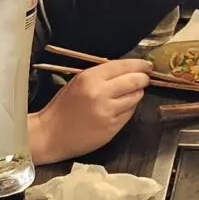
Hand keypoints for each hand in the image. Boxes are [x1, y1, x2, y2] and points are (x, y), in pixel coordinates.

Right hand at [31, 59, 152, 163]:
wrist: (51, 134)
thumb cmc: (63, 107)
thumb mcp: (77, 82)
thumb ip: (101, 75)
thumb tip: (128, 70)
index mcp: (90, 78)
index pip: (123, 66)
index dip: (139, 65)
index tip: (147, 65)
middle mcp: (100, 93)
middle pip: (134, 81)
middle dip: (143, 79)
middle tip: (145, 79)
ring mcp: (108, 112)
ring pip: (135, 98)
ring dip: (137, 94)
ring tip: (131, 93)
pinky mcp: (112, 128)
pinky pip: (129, 113)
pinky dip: (129, 108)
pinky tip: (121, 107)